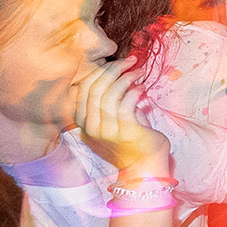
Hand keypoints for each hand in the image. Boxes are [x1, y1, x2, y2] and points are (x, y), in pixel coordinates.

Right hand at [70, 60, 170, 174]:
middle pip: (95, 88)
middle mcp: (91, 127)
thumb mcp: (114, 119)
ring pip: (109, 94)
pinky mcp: (125, 131)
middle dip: (113, 69)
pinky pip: (126, 103)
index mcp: (84, 122)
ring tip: (140, 71)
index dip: (99, 71)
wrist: (144, 166)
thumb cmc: (132, 140)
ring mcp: (107, 130)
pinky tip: (143, 89)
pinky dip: (135, 91)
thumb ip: (111, 100)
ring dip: (127, 77)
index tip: (117, 61)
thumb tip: (120, 72)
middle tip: (131, 60)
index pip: (82, 89)